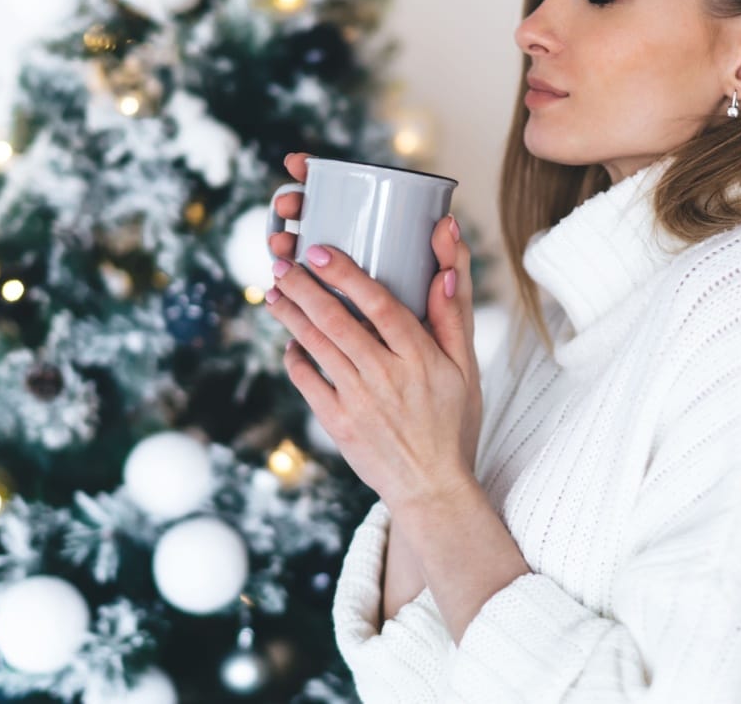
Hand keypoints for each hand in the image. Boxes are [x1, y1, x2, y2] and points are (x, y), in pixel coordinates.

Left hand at [266, 152, 482, 510]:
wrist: (431, 488)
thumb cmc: (452, 423)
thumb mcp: (466, 369)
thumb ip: (452, 317)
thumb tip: (445, 271)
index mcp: (420, 358)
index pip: (379, 304)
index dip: (347, 274)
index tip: (321, 252)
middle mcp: (386, 376)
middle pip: (337, 321)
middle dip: (304, 287)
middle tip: (283, 264)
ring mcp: (358, 401)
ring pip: (317, 346)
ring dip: (291, 316)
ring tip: (275, 292)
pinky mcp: (338, 424)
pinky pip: (307, 383)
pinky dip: (295, 359)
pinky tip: (290, 343)